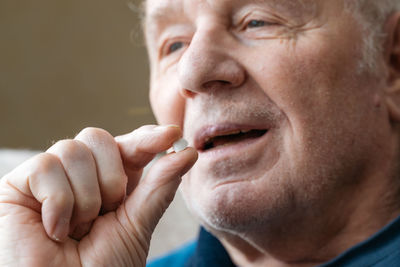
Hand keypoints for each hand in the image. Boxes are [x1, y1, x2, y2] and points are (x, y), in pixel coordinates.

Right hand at [0, 125, 197, 266]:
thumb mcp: (137, 226)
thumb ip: (159, 186)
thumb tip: (188, 151)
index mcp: (110, 181)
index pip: (129, 145)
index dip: (149, 137)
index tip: (172, 135)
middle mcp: (80, 174)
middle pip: (99, 138)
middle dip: (111, 179)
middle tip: (106, 214)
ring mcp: (50, 177)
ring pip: (73, 149)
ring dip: (85, 198)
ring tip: (77, 229)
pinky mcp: (19, 185)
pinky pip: (45, 166)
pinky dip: (57, 203)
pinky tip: (54, 230)